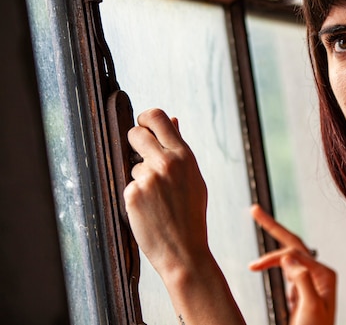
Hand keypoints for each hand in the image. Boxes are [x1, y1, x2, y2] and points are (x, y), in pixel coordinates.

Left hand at [124, 108, 209, 277]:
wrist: (185, 251)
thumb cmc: (191, 214)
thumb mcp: (193, 178)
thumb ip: (180, 148)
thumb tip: (174, 120)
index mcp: (184, 155)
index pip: (157, 116)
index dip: (145, 118)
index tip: (144, 127)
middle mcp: (166, 162)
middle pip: (136, 132)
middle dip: (135, 142)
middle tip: (142, 157)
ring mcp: (148, 178)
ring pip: (132, 164)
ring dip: (139, 176)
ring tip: (157, 199)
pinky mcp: (133, 194)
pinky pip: (128, 185)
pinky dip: (135, 196)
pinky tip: (149, 210)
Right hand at [249, 204, 335, 324]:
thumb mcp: (311, 307)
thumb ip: (303, 279)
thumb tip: (289, 256)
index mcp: (324, 275)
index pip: (295, 254)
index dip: (274, 256)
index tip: (253, 267)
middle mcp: (319, 274)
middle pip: (293, 244)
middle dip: (273, 226)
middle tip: (254, 209)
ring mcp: (309, 282)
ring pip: (288, 254)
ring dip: (272, 241)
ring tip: (257, 218)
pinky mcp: (300, 291)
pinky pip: (286, 268)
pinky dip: (273, 260)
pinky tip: (264, 258)